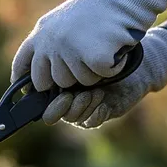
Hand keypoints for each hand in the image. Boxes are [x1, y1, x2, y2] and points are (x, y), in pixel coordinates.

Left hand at [11, 0, 166, 91]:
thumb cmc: (100, 7)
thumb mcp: (65, 21)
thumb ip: (51, 43)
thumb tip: (41, 79)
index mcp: (42, 31)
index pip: (23, 62)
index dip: (26, 80)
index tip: (27, 92)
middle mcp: (51, 42)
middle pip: (54, 81)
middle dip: (70, 77)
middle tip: (87, 58)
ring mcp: (70, 50)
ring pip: (79, 82)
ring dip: (94, 71)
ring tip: (103, 45)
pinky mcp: (93, 57)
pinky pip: (101, 76)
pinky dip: (112, 67)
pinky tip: (114, 48)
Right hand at [42, 28, 166, 127]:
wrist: (134, 58)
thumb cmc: (104, 46)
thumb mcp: (77, 47)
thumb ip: (56, 56)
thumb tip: (33, 67)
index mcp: (58, 81)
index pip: (41, 98)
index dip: (45, 96)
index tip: (53, 89)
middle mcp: (69, 96)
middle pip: (54, 112)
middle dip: (64, 102)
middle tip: (75, 92)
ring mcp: (85, 105)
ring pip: (74, 117)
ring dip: (82, 106)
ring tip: (94, 93)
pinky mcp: (103, 111)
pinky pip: (92, 121)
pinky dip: (95, 114)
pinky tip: (102, 101)